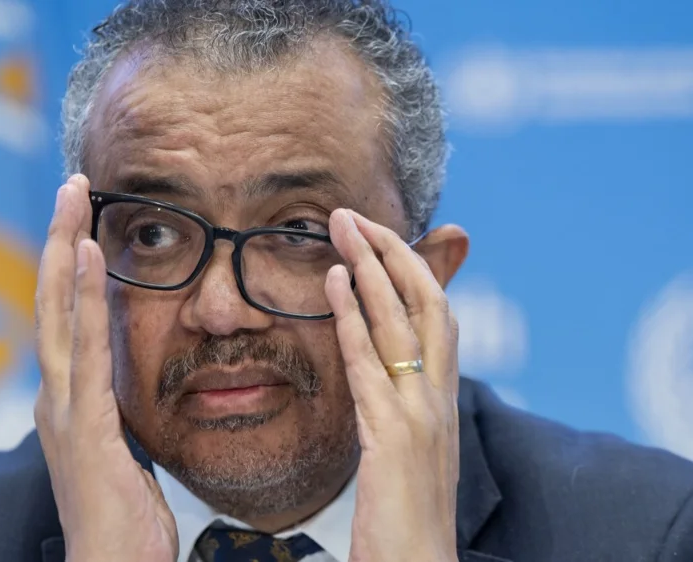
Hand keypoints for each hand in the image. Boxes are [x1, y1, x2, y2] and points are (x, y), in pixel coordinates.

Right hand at [33, 175, 177, 561]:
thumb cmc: (123, 521)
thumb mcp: (122, 451)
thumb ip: (117, 410)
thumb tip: (127, 383)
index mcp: (69, 400)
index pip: (63, 318)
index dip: (67, 265)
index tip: (82, 218)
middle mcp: (56, 395)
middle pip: (49, 300)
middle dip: (57, 238)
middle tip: (71, 185)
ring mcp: (64, 408)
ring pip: (55, 312)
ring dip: (62, 249)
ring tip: (73, 198)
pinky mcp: (84, 424)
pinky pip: (83, 348)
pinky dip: (80, 296)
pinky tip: (85, 255)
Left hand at [325, 210, 459, 561]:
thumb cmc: (406, 523)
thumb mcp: (404, 456)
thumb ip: (393, 413)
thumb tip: (379, 382)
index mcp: (441, 403)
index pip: (436, 318)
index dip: (410, 270)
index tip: (376, 237)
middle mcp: (439, 401)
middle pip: (427, 304)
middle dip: (392, 252)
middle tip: (352, 214)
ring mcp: (420, 419)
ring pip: (402, 324)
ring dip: (371, 268)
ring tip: (341, 228)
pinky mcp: (394, 442)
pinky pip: (370, 367)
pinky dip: (353, 320)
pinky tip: (334, 286)